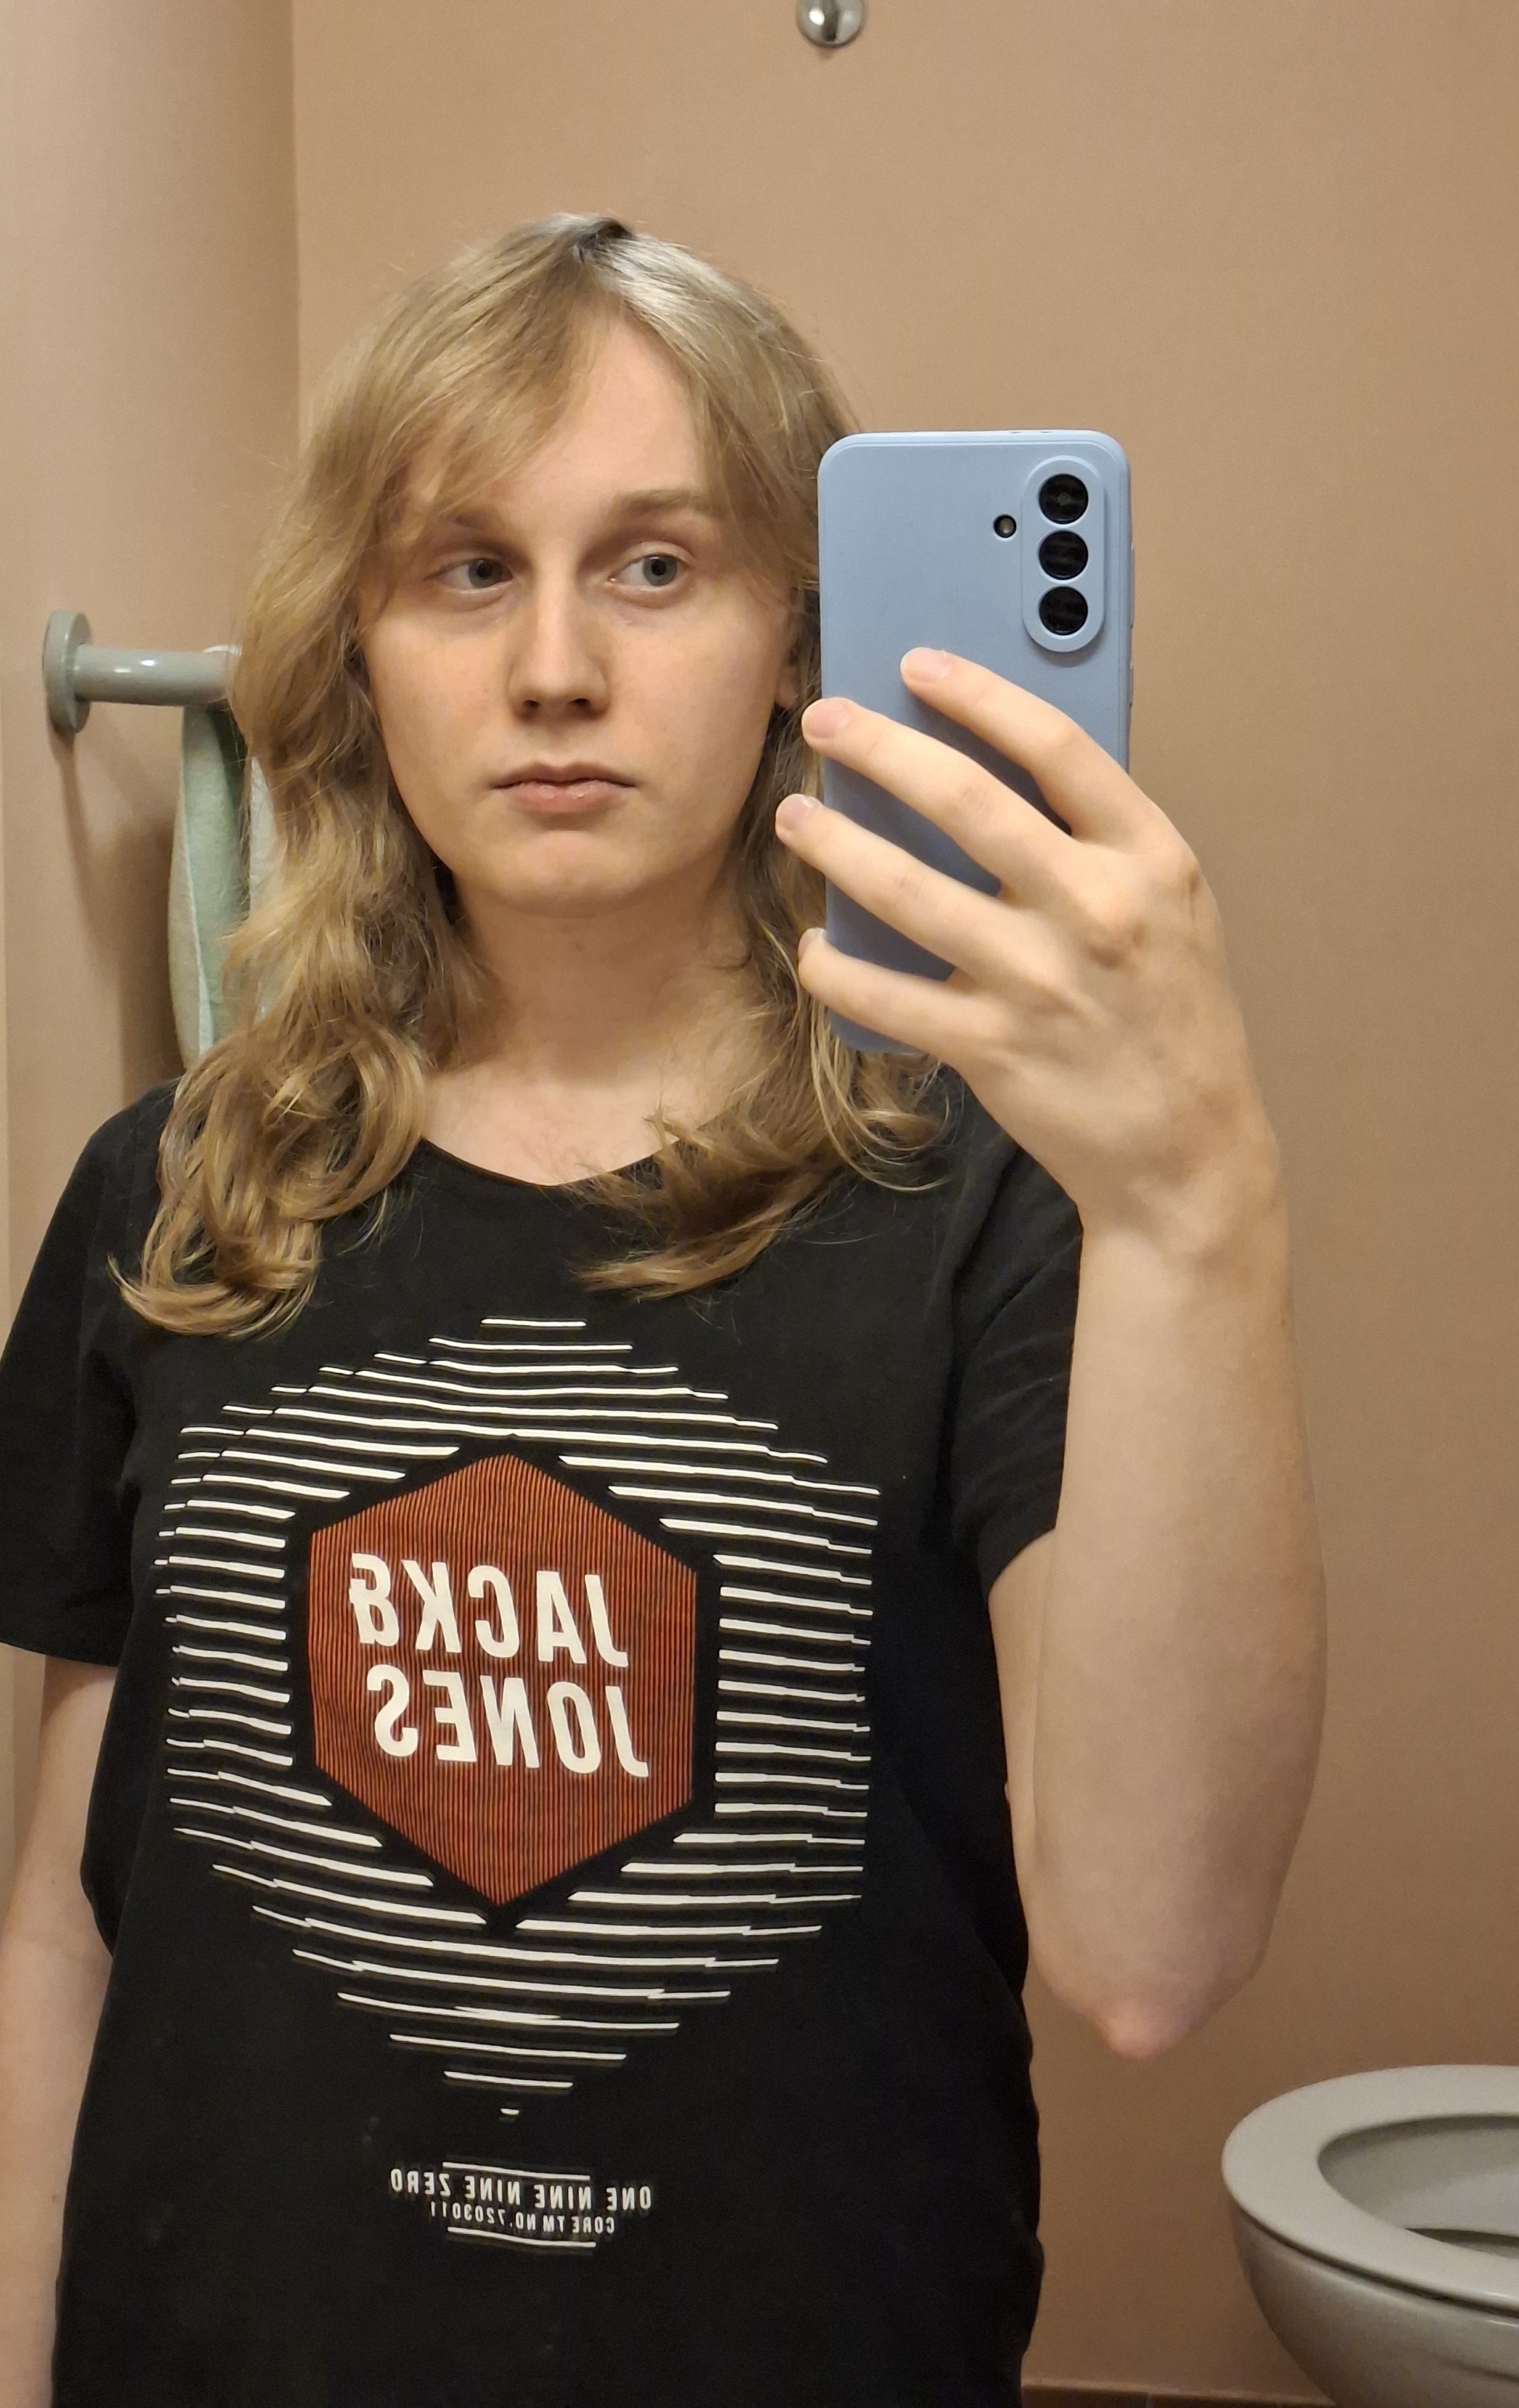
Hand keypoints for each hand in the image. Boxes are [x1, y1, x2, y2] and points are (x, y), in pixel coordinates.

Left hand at [775, 648, 1279, 1248]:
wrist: (1185, 1150)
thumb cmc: (1170, 1016)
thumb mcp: (1172, 908)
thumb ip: (1102, 842)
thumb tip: (995, 767)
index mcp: (1151, 858)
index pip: (1055, 746)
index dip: (977, 695)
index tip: (917, 665)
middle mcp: (1097, 909)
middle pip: (966, 801)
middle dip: (880, 749)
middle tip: (827, 722)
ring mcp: (1040, 981)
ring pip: (906, 889)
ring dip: (836, 843)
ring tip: (796, 816)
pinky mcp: (991, 1047)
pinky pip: (884, 994)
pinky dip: (834, 967)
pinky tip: (811, 945)